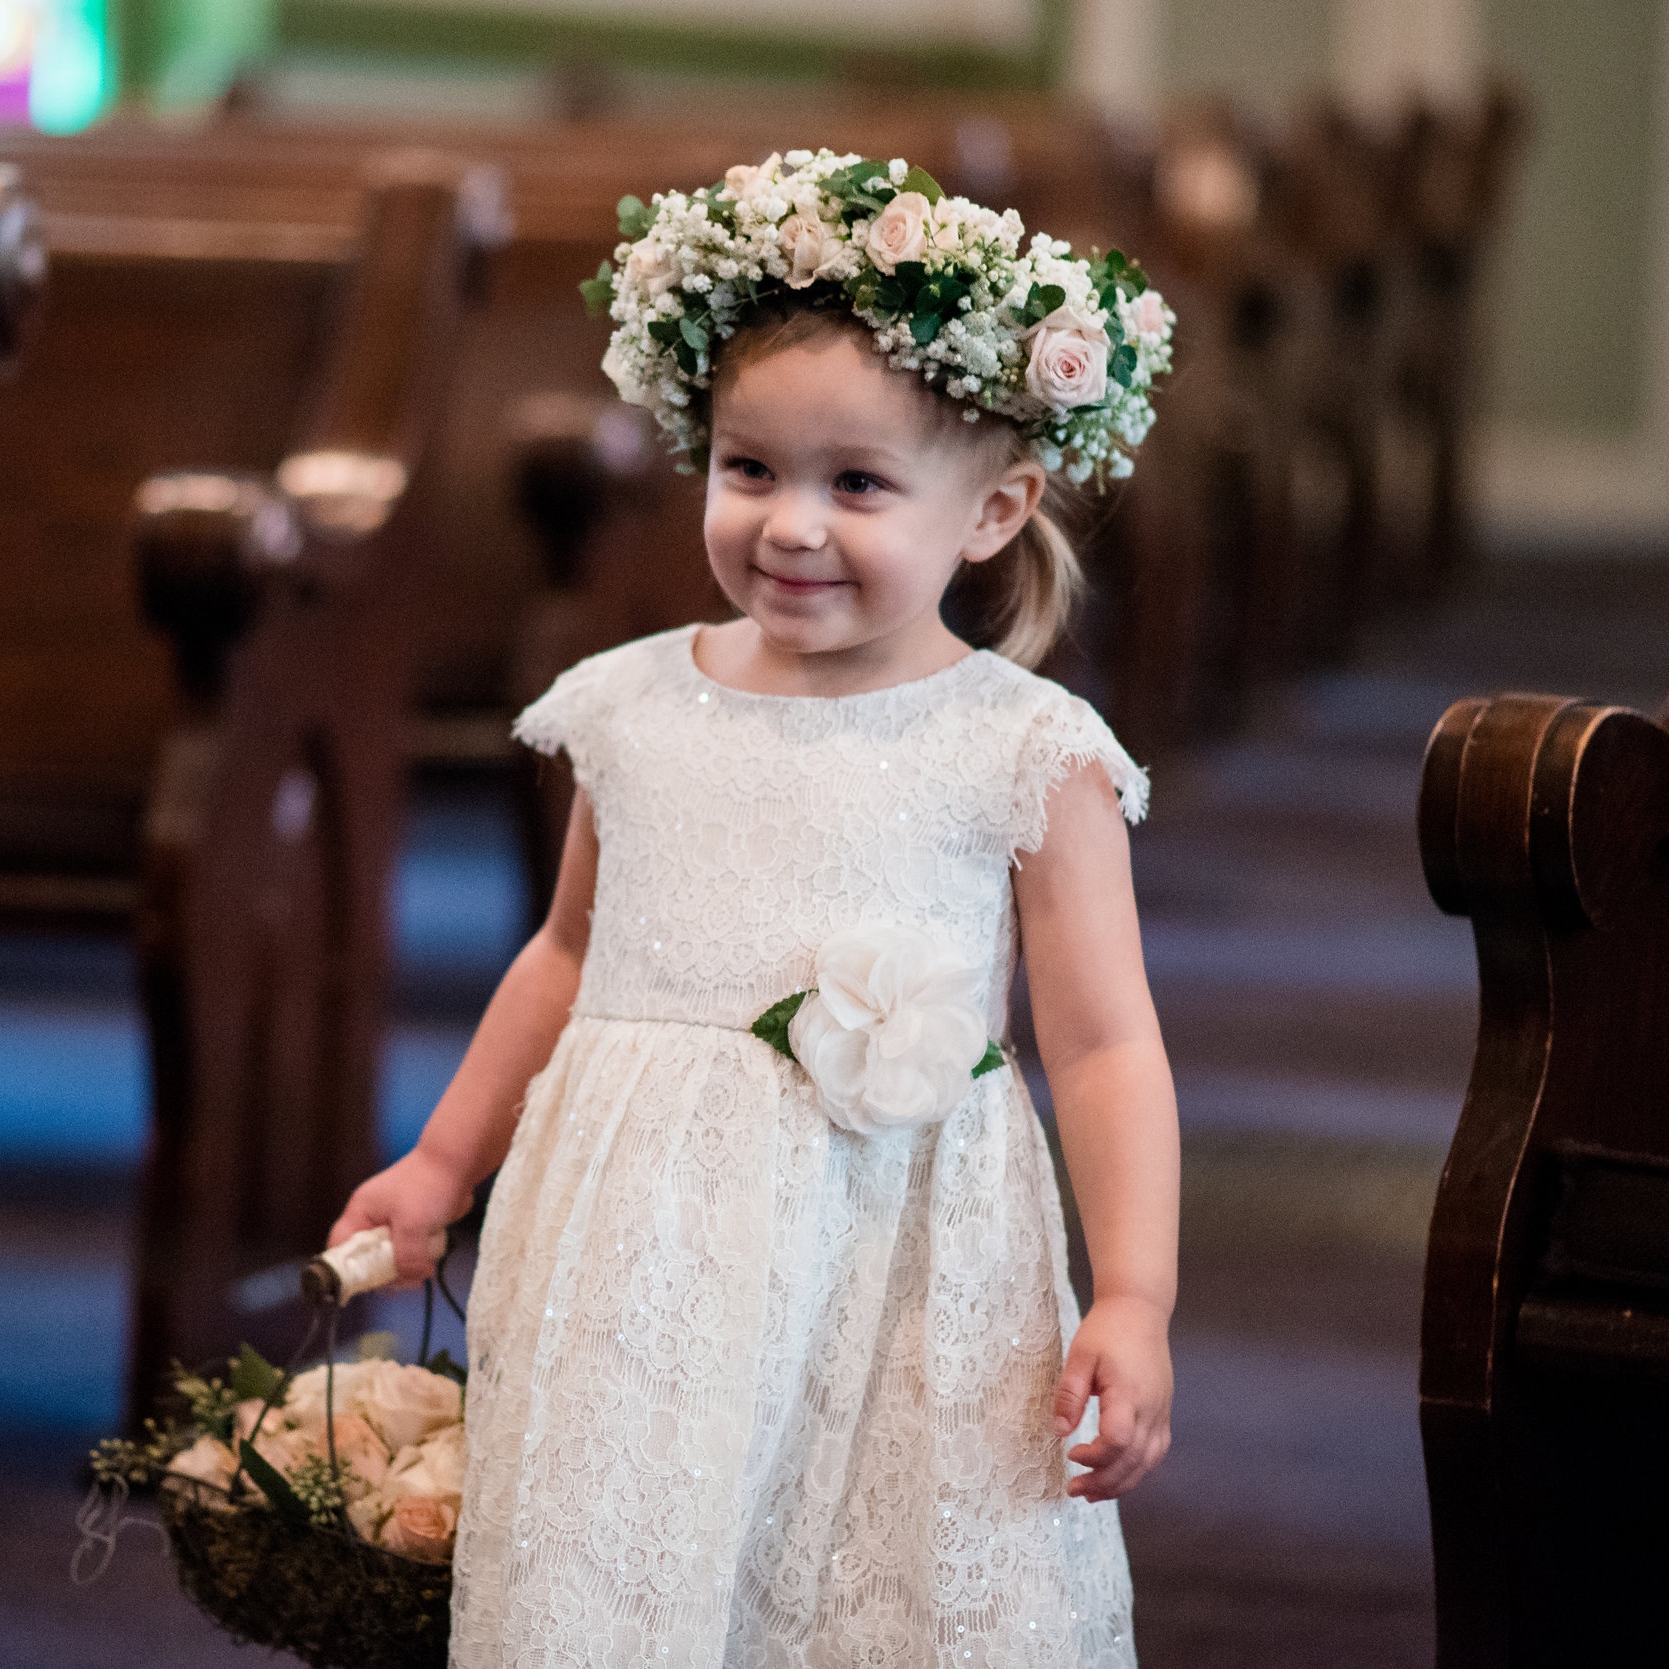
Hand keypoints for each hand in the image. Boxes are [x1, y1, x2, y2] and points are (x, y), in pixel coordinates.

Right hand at [328, 1146, 474, 1285]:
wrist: (458, 1160)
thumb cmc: (428, 1187)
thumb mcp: (411, 1226)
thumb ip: (406, 1258)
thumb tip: (413, 1277)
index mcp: (361, 1212)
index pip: (340, 1248)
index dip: (348, 1270)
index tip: (368, 1284)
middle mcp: (374, 1218)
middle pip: (368, 1258)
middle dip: (385, 1273)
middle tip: (406, 1280)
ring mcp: (395, 1221)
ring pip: (393, 1257)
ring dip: (407, 1265)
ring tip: (424, 1267)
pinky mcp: (417, 1224)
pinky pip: (412, 1249)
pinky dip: (422, 1255)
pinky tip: (433, 1255)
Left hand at [1052, 1294, 1172, 1501]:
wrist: (1140, 1310)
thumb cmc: (1107, 1330)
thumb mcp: (1080, 1355)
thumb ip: (1070, 1394)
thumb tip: (1060, 1432)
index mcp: (1129, 1393)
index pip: (1118, 1440)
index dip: (1095, 1457)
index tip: (1071, 1454)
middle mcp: (1151, 1408)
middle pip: (1134, 1461)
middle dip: (1104, 1482)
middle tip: (1074, 1490)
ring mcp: (1161, 1412)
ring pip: (1148, 1462)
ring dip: (1122, 1484)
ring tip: (1093, 1493)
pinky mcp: (1163, 1412)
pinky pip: (1155, 1452)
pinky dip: (1137, 1470)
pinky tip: (1118, 1474)